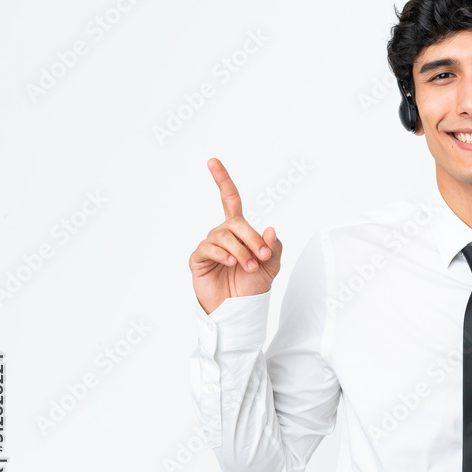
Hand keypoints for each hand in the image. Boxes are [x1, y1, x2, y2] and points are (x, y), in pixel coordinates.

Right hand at [189, 158, 281, 314]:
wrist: (238, 309)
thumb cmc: (253, 287)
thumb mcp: (271, 266)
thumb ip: (273, 247)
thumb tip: (270, 229)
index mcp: (239, 230)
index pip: (229, 199)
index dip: (222, 180)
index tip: (212, 161)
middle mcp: (222, 234)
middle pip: (236, 222)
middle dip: (252, 238)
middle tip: (263, 257)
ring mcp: (209, 245)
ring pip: (225, 236)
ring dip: (242, 252)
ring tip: (249, 268)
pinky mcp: (198, 259)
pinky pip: (209, 248)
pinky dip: (223, 254)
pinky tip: (231, 264)